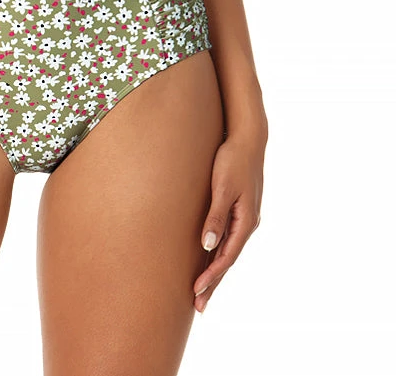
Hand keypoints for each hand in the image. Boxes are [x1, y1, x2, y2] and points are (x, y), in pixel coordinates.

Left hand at [193, 130, 265, 312]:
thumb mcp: (222, 187)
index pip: (226, 257)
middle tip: (198, 307)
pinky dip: (216, 253)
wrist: (247, 137)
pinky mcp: (237, 209)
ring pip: (227, 250)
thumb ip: (215, 216)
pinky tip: (207, 260)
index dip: (211, 276)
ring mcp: (244, 217)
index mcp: (246, 221)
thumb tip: (207, 245)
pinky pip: (226, 238)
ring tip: (200, 291)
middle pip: (227, 259)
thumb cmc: (232, 159)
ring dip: (214, 270)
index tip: (196, 291)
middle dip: (213, 283)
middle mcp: (247, 223)